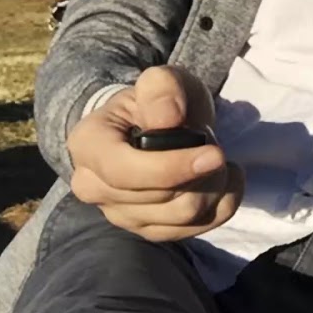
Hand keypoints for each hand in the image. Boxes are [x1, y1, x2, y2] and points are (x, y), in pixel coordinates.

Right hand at [66, 65, 244, 241]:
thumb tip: (168, 118)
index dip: (171, 168)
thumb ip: (162, 89)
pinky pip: (195, 230)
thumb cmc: (154, 102)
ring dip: (214, 187)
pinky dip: (221, 205)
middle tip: (211, 142)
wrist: (151, 126)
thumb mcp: (161, 81)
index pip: (124, 172)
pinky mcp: (147, 231)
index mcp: (88, 145)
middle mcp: (94, 188)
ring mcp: (119, 215)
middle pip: (161, 199)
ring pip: (181, 217)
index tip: (215, 154)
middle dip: (200, 171)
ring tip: (215, 159)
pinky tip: (223, 181)